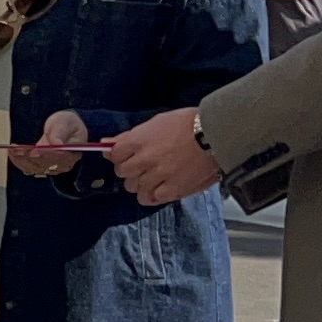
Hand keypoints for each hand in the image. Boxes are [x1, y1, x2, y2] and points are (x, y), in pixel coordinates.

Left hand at [7, 109, 90, 179]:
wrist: (62, 127)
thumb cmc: (65, 124)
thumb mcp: (64, 122)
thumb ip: (59, 132)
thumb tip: (57, 143)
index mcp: (72, 154)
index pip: (58, 159)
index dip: (45, 155)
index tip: (34, 151)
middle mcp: (62, 165)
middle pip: (44, 164)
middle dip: (29, 157)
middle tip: (16, 149)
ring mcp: (51, 168)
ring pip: (34, 167)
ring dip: (21, 160)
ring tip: (12, 150)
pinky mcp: (41, 167)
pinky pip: (28, 168)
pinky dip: (19, 162)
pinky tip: (12, 154)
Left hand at [102, 109, 225, 205]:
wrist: (215, 134)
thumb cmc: (188, 124)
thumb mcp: (155, 123)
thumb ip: (130, 136)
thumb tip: (106, 143)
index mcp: (138, 141)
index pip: (114, 155)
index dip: (119, 156)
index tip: (127, 156)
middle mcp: (144, 159)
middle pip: (123, 172)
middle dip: (130, 170)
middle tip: (142, 167)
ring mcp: (158, 175)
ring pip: (134, 188)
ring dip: (141, 184)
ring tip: (154, 178)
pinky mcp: (173, 188)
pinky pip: (152, 199)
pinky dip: (153, 196)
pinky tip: (160, 189)